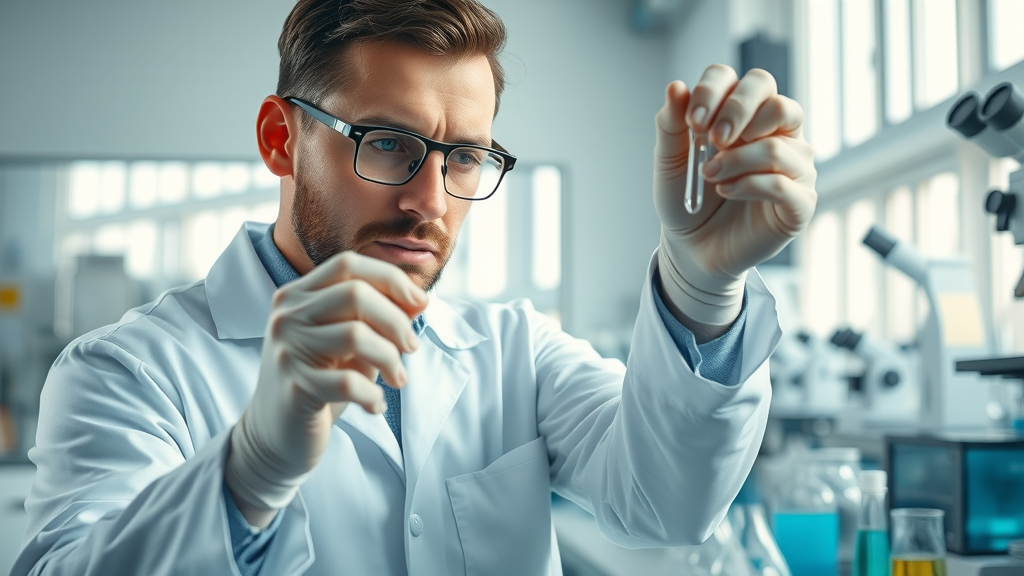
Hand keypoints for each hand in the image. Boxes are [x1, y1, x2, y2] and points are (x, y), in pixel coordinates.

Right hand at [224, 252, 426, 525]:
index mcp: (297, 295)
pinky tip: (375, 405)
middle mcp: (286, 316)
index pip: (348, 265)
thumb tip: (420, 300)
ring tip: (398, 378)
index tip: (420, 303)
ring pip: (355, 334)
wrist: (274, 435)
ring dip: (390, 358)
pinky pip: (349, 383)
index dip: (390, 278)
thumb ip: (378, 317)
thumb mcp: (349, 342)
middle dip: (396, 320)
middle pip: (355, 294)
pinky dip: (373, 395)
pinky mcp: (295, 387)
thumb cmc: (320, 381)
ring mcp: (286, 350)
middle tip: (411, 347)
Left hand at [653, 65, 816, 325]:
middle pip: (776, 100)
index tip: (692, 119)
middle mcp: (778, 135)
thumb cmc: (686, 198)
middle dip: (739, 113)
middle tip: (711, 138)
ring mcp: (794, 167)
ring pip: (780, 146)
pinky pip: (784, 184)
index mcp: (748, 116)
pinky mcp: (799, 201)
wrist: (692, 247)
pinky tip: (726, 192)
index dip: (720, 92)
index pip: (749, 82)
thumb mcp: (669, 161)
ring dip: (738, 159)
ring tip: (709, 175)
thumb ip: (672, 124)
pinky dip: (749, 185)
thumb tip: (676, 86)